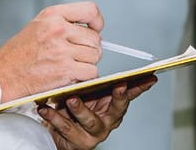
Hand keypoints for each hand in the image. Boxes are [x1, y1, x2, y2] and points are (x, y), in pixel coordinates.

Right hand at [0, 2, 104, 101]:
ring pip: (95, 56)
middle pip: (95, 38)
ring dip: (88, 64)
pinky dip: (85, 77)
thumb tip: (91, 30)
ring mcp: (62, 50)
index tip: (96, 28)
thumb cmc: (18, 53)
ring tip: (72, 65)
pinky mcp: (65, 70)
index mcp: (53, 15)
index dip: (97, 21)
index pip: (90, 10)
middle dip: (90, 48)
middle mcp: (59, 30)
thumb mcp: (38, 25)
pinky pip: (91, 72)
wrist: (2, 75)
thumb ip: (63, 23)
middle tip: (78, 54)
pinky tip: (71, 76)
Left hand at [38, 76, 156, 149]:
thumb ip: (93, 81)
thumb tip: (92, 54)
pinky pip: (67, 128)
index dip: (140, 86)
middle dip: (120, 97)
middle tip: (120, 85)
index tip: (149, 77)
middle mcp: (108, 121)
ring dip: (82, 108)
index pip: (131, 94)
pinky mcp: (79, 143)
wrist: (56, 134)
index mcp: (112, 107)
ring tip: (71, 98)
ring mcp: (95, 133)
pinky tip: (46, 108)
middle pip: (118, 109)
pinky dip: (55, 117)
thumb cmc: (72, 109)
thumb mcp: (86, 92)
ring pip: (91, 121)